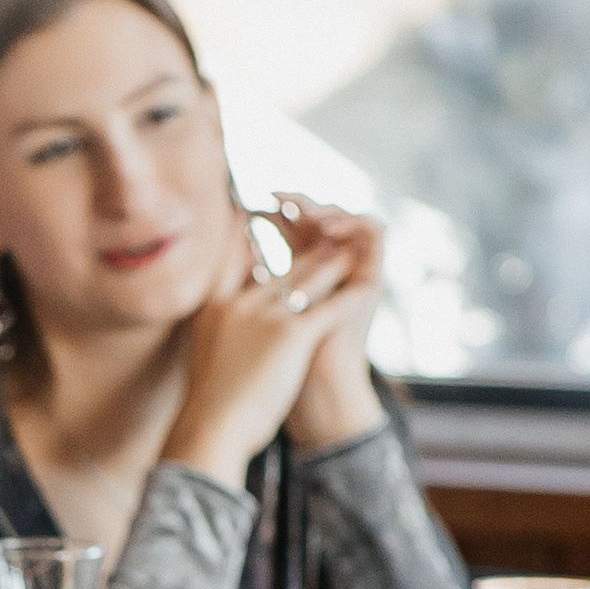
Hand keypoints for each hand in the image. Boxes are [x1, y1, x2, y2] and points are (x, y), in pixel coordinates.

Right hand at [160, 220, 364, 482]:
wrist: (211, 429)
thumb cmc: (206, 404)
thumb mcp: (203, 353)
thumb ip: (218, 328)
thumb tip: (221, 325)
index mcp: (216, 307)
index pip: (232, 257)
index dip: (243, 233)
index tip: (249, 215)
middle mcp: (240, 302)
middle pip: (280, 267)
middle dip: (307, 253)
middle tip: (325, 237)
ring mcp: (266, 315)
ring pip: (308, 279)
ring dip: (333, 266)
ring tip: (350, 256)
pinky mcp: (290, 333)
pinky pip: (330, 306)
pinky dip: (351, 296)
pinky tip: (367, 288)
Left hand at [262, 196, 387, 449]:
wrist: (309, 396)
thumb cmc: (268, 370)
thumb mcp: (248, 317)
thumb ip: (239, 288)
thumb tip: (216, 267)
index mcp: (302, 280)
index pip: (293, 232)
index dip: (276, 214)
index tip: (248, 204)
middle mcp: (330, 274)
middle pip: (319, 223)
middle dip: (298, 205)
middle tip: (273, 192)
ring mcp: (354, 275)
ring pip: (346, 219)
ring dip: (325, 207)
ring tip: (300, 204)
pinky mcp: (372, 280)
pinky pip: (373, 231)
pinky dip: (350, 219)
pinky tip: (324, 221)